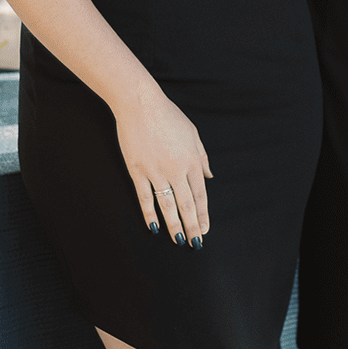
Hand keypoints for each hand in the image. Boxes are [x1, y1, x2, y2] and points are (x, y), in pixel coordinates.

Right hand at [114, 87, 212, 244]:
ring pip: (168, 205)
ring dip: (174, 225)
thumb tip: (209, 176)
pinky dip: (150, 213)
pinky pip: (145, 197)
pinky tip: (154, 227)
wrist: (140, 104)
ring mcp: (156, 171)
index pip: (200, 195)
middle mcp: (177, 169)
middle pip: (187, 204)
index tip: (205, 230)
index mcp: (192, 160)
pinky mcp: (137, 171)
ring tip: (179, 240)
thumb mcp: (193, 133)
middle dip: (193, 226)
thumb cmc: (168, 116)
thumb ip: (202, 157)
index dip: (203, 215)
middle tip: (196, 243)